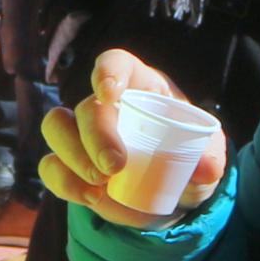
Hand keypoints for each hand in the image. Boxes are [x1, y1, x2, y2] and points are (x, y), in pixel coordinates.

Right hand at [35, 49, 220, 221]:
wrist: (173, 192)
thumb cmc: (189, 158)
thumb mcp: (207, 154)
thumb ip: (209, 159)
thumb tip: (205, 170)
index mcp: (142, 88)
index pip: (117, 63)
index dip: (108, 72)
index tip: (109, 93)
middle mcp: (106, 105)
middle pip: (86, 106)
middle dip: (95, 135)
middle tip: (114, 166)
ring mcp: (82, 134)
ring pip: (56, 127)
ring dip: (73, 156)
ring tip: (99, 186)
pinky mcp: (69, 164)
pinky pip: (50, 166)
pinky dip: (65, 182)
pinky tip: (89, 197)